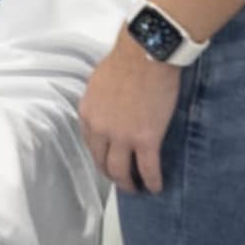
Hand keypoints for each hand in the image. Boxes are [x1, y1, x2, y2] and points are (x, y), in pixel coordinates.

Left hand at [80, 34, 181, 193]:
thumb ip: (101, 103)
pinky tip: (156, 187)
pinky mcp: (145, 139)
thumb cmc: (127, 61)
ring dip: (129, 183)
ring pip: (121, 171)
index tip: (107, 162)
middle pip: (102, 162)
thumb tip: (109, 111)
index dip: (100, 156)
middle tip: (122, 180)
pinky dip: (152, 182)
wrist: (145, 55)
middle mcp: (100, 129)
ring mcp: (122, 137)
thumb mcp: (100, 83)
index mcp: (88, 113)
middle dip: (112, 174)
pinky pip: (147, 169)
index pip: (90, 144)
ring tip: (137, 188)